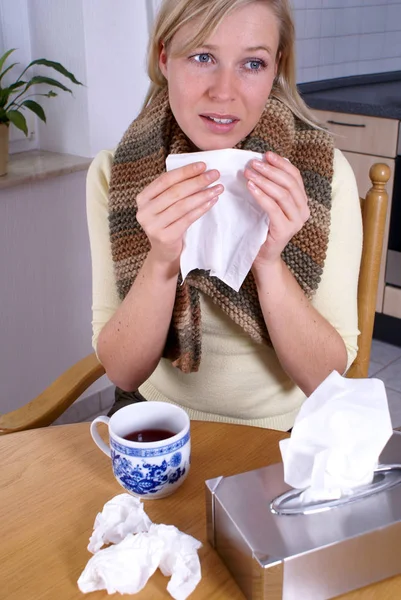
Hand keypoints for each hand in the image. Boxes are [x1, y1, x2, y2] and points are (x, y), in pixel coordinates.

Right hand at [136, 162, 222, 267]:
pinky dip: (201, 209)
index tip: (203, 165)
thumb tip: (199, 170)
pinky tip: (212, 202)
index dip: (185, 171)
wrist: (164, 252)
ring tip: (218, 188)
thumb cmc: (167, 223)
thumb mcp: (164, 205)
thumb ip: (173, 190)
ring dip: (203, 194)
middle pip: (175, 192)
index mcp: (142, 198)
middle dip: (197, 181)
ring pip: (182, 205)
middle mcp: (144, 211)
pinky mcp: (165, 237)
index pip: (165, 180)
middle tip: (214, 174)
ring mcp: (153, 225)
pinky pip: (187, 219)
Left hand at [244, 151, 309, 269]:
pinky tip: (250, 187)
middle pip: (289, 183)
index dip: (281, 163)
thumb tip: (263, 162)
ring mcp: (296, 222)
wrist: (262, 256)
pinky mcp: (285, 230)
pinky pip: (273, 208)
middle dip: (271, 170)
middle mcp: (303, 211)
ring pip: (282, 194)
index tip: (266, 154)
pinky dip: (261, 195)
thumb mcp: (270, 205)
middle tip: (254, 163)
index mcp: (302, 202)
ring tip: (249, 173)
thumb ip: (272, 188)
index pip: (295, 177)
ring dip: (264, 180)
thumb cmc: (263, 229)